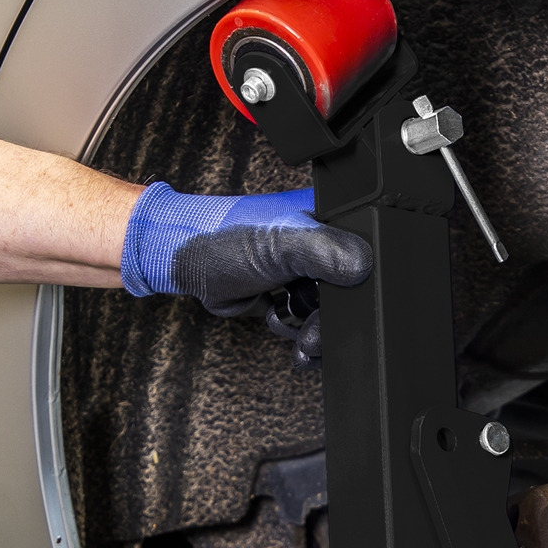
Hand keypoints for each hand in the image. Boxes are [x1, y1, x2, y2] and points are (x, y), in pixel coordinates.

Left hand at [119, 183, 371, 326]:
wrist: (182, 262)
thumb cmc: (221, 239)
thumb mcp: (282, 243)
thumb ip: (326, 251)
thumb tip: (364, 266)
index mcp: (327, 215)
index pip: (365, 253)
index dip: (359, 286)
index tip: (343, 307)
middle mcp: (320, 239)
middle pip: (348, 290)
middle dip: (329, 318)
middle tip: (312, 332)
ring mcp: (304, 266)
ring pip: (329, 309)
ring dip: (312, 326)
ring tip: (291, 322)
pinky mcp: (288, 289)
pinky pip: (307, 317)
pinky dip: (296, 327)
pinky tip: (280, 318)